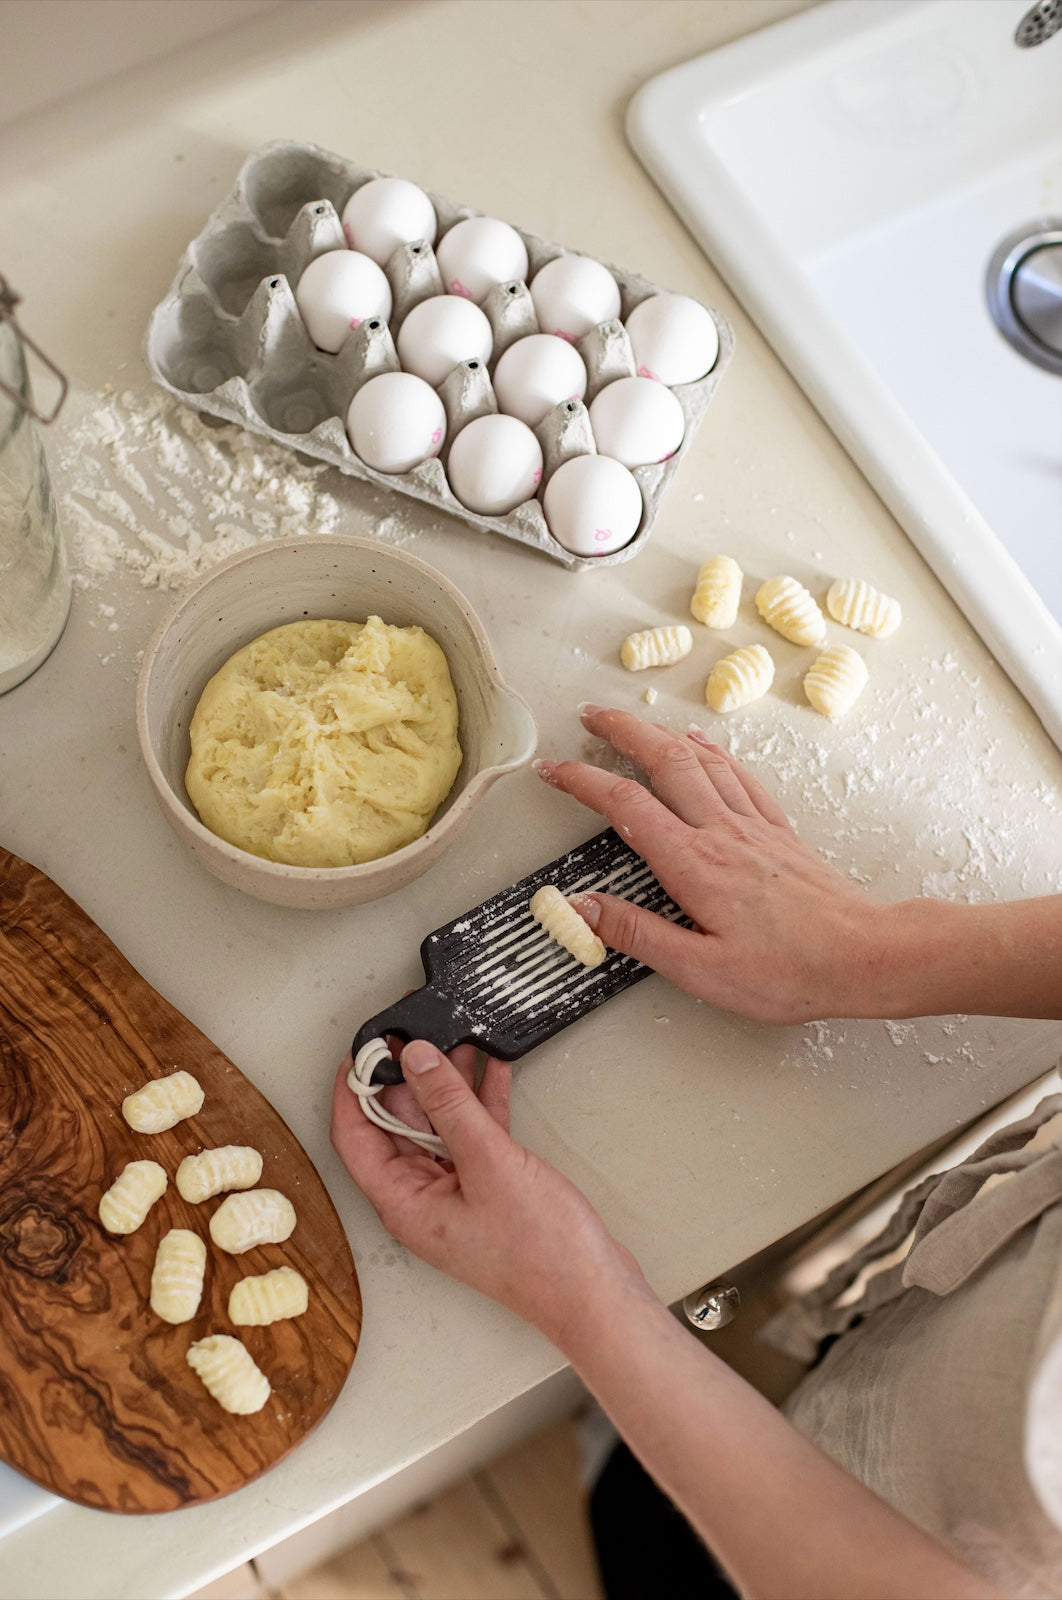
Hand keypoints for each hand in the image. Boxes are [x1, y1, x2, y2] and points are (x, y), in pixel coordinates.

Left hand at [330, 1039, 647, 1346]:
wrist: (593, 1293)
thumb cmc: (541, 1252)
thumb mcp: (488, 1163)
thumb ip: (449, 1105)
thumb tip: (416, 1060)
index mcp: (403, 1203)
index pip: (354, 1137)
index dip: (352, 1089)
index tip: (362, 1048)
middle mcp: (422, 1200)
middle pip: (395, 1127)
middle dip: (404, 1078)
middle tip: (413, 1032)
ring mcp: (456, 1195)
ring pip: (437, 1126)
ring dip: (446, 1085)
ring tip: (454, 1038)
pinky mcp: (489, 1190)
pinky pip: (472, 1136)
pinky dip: (480, 1103)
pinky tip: (492, 1070)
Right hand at [536, 706, 893, 1024]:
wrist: (864, 956)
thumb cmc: (790, 971)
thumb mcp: (700, 969)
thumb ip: (637, 934)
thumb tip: (583, 909)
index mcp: (694, 864)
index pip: (625, 806)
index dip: (582, 781)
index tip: (553, 770)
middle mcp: (722, 833)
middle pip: (662, 761)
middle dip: (621, 731)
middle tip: (590, 716)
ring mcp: (753, 827)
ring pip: (700, 759)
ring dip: (660, 733)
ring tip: (634, 721)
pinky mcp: (778, 832)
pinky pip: (738, 775)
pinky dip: (712, 752)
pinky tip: (702, 744)